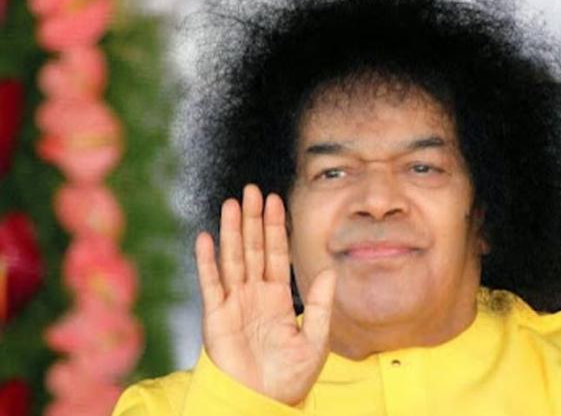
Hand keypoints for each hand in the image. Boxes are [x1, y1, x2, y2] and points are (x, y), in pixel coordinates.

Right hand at [194, 184, 335, 405]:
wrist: (263, 402)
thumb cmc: (289, 377)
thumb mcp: (315, 340)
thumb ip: (319, 305)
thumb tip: (329, 271)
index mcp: (277, 298)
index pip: (277, 254)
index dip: (276, 228)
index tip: (276, 200)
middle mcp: (254, 295)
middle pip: (254, 249)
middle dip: (253, 219)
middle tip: (252, 190)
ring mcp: (234, 303)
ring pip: (233, 258)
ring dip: (232, 231)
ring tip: (232, 204)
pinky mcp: (216, 316)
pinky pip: (211, 283)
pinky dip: (207, 261)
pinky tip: (206, 238)